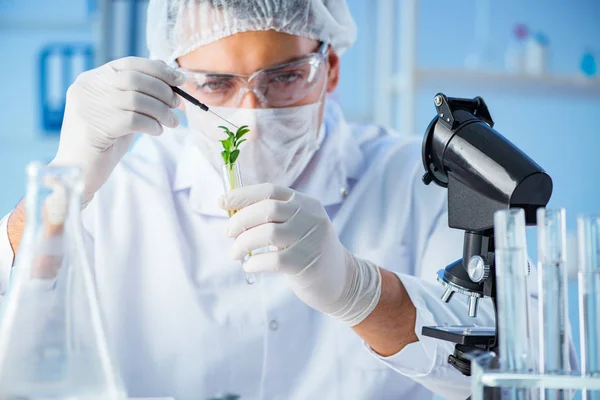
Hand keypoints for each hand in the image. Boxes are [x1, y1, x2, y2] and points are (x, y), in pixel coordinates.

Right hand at [52, 57, 184, 203]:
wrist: (77, 172)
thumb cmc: (103, 143)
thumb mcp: (120, 112)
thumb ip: (137, 96)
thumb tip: (170, 82)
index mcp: (92, 79)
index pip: (129, 64)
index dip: (158, 70)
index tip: (179, 79)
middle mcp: (88, 88)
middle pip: (135, 79)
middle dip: (163, 90)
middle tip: (176, 104)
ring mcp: (89, 106)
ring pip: (137, 99)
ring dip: (161, 111)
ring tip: (171, 122)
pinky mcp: (96, 127)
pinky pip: (135, 120)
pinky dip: (152, 125)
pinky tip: (156, 131)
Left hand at [219, 183, 381, 325]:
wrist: (342, 281)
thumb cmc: (309, 252)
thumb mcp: (298, 227)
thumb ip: (274, 218)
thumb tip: (232, 211)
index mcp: (306, 203)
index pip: (270, 190)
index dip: (243, 194)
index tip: (222, 201)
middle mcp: (310, 216)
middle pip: (267, 209)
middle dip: (240, 220)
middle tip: (228, 233)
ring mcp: (310, 238)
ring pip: (267, 233)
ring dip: (243, 243)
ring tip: (235, 253)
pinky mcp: (306, 262)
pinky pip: (271, 260)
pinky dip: (254, 263)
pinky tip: (250, 266)